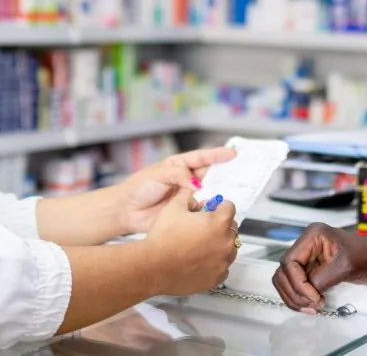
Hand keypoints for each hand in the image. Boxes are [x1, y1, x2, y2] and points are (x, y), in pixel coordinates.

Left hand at [115, 147, 235, 234]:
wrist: (126, 212)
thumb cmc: (137, 189)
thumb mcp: (158, 174)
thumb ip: (179, 175)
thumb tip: (196, 183)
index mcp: (178, 166)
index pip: (201, 157)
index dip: (217, 155)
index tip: (232, 153)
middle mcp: (185, 180)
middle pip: (209, 174)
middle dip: (225, 172)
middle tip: (241, 172)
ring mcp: (186, 196)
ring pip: (208, 192)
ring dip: (220, 191)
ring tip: (235, 190)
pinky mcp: (185, 212)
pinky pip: (202, 209)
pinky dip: (211, 208)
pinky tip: (218, 208)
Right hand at [143, 189, 238, 296]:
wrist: (153, 267)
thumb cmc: (164, 237)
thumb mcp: (174, 206)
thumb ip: (189, 198)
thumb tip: (194, 200)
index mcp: (219, 223)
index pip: (229, 207)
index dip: (217, 206)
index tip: (208, 210)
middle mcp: (226, 243)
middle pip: (231, 228)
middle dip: (220, 225)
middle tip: (201, 227)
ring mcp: (223, 263)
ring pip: (228, 248)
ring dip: (219, 244)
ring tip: (198, 245)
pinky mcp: (216, 279)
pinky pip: (222, 267)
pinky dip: (214, 263)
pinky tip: (198, 261)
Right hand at [272, 223, 366, 313]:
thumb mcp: (345, 266)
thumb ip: (322, 278)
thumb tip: (307, 293)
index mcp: (312, 236)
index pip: (289, 262)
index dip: (297, 283)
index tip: (315, 298)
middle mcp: (306, 245)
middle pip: (283, 272)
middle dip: (294, 292)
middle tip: (312, 306)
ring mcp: (308, 258)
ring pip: (286, 281)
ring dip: (294, 297)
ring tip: (312, 308)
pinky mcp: (312, 271)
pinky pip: (296, 286)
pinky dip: (300, 298)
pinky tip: (312, 305)